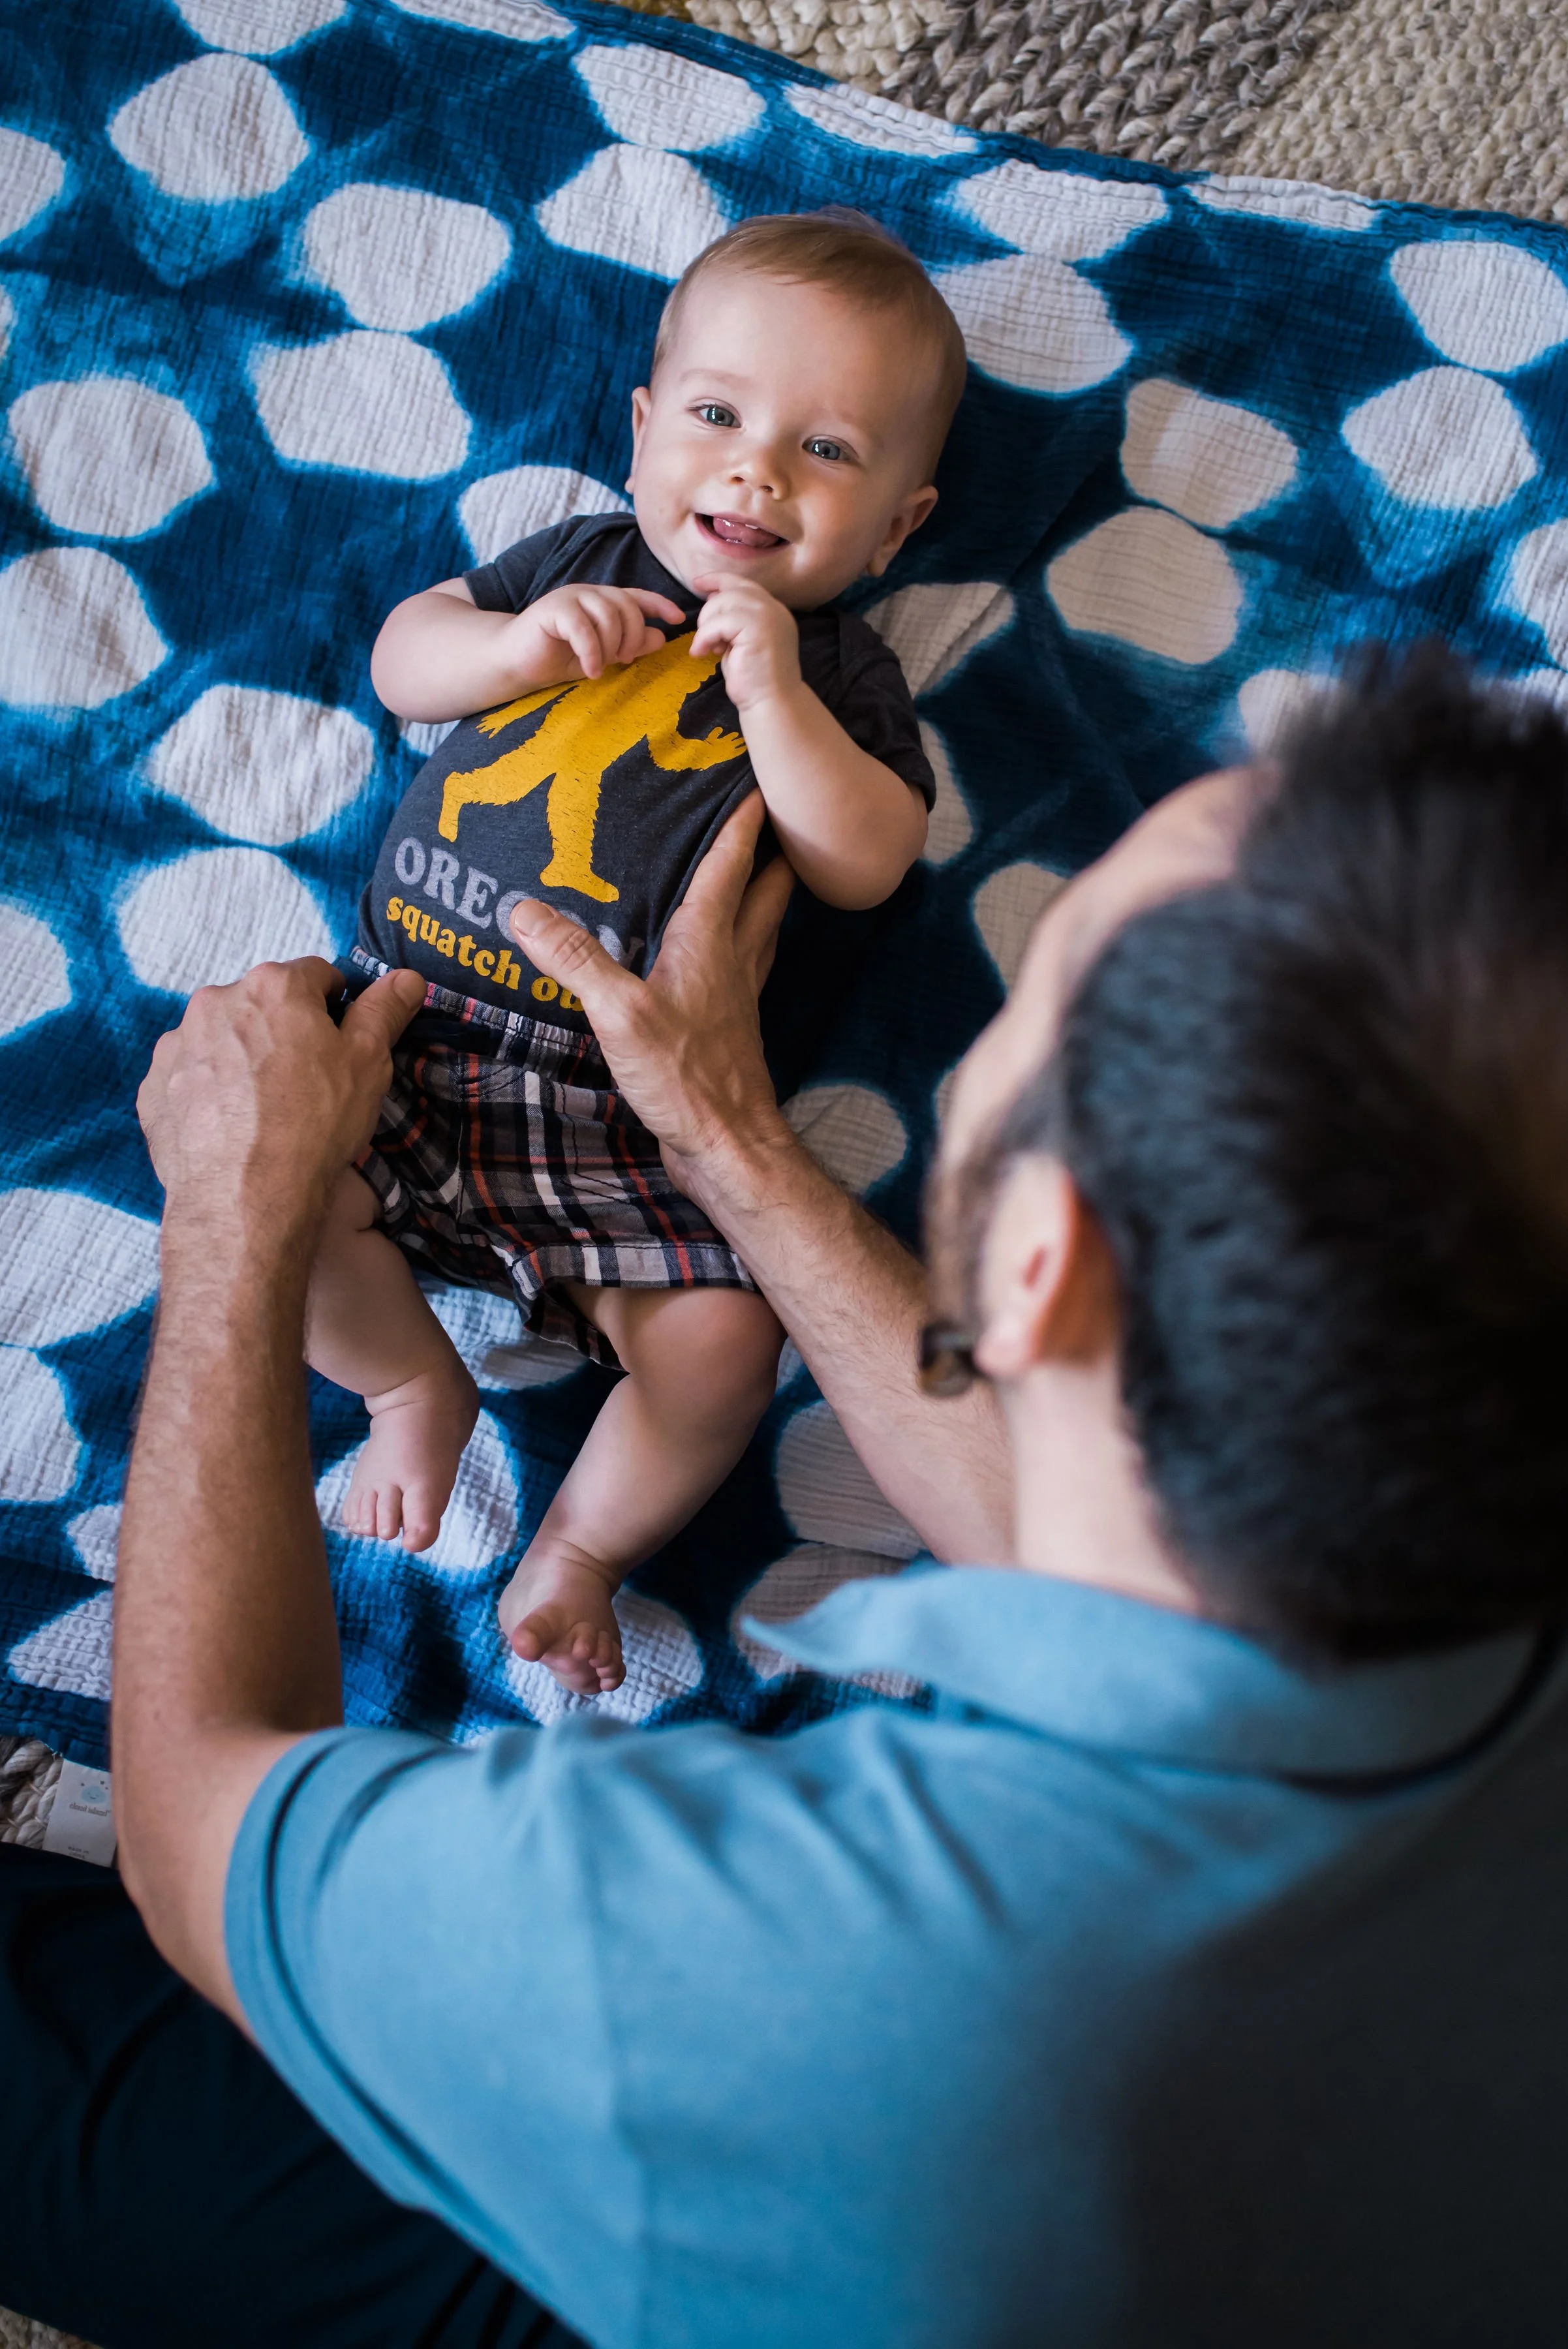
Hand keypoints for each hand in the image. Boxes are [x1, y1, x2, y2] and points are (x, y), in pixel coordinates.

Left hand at [137, 959, 424, 1235]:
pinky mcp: (153, 1087)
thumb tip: (406, 977)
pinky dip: (208, 1092)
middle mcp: (216, 1001)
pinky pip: (188, 1077)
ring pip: (221, 1039)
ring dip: (241, 1059)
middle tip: (303, 1082)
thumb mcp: (368, 1063)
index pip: (316, 976)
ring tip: (263, 1110)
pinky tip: (230, 1127)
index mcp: (273, 985)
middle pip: (262, 1005)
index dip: (335, 1008)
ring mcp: (177, 1044)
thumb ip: (384, 1012)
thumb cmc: (314, 1123)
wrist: (245, 1197)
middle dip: (283, 1032)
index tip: (339, 1044)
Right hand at [506, 796, 794, 1212]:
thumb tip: (522, 909)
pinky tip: (715, 942)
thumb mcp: (619, 1015)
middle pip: (766, 882)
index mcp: (712, 937)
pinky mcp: (730, 1021)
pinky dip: (739, 934)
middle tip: (762, 801)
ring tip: (746, 858)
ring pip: (762, 918)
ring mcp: (738, 989)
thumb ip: (575, 959)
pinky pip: (744, 958)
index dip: (741, 810)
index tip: (746, 766)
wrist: (728, 1146)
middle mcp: (735, 954)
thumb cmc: (685, 1079)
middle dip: (767, 840)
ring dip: (761, 885)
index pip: (733, 857)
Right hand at [514, 584, 685, 684]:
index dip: (659, 604)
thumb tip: (660, 637)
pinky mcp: (552, 609)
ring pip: (608, 615)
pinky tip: (590, 671)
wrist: (516, 662)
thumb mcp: (602, 655)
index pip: (637, 597)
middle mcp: (589, 594)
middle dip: (632, 637)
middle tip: (623, 660)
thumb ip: (630, 645)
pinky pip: (583, 627)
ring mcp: (570, 598)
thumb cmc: (558, 658)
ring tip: (601, 666)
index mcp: (602, 602)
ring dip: (611, 646)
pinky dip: (591, 652)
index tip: (678, 618)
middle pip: (627, 607)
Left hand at [689, 576, 801, 713]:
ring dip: (707, 625)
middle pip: (732, 589)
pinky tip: (702, 653)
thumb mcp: (741, 643)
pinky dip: (705, 637)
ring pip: (723, 601)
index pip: (743, 584)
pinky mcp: (757, 628)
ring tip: (707, 648)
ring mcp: (768, 615)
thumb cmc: (755, 680)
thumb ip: (733, 621)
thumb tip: (712, 601)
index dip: (718, 580)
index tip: (698, 583)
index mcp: (773, 611)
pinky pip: (719, 622)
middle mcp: (774, 608)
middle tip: (704, 635)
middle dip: (710, 608)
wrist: (772, 702)